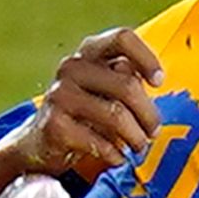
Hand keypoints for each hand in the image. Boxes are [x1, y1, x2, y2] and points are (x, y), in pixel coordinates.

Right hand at [14, 28, 165, 182]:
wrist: (39, 142)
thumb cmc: (83, 114)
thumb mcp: (104, 90)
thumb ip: (126, 80)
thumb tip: (152, 81)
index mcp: (88, 53)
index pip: (122, 39)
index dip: (146, 57)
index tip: (158, 81)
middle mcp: (72, 68)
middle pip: (127, 84)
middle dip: (148, 114)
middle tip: (153, 132)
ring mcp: (60, 95)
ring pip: (116, 115)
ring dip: (135, 137)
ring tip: (139, 147)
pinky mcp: (55, 125)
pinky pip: (99, 142)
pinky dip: (115, 154)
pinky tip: (118, 158)